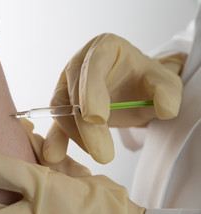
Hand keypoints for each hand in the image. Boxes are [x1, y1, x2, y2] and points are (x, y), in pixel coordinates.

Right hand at [43, 33, 184, 163]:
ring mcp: (68, 84)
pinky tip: (56, 155)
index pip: (92, 66)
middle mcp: (80, 63)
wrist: (133, 92)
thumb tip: (165, 109)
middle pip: (74, 91)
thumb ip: (168, 92)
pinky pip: (56, 121)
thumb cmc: (145, 83)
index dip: (91, 91)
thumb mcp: (165, 83)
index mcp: (104, 48)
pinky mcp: (63, 105)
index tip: (97, 119)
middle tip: (102, 153)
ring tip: (98, 154)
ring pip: (61, 109)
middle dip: (85, 125)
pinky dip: (57, 139)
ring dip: (74, 134)